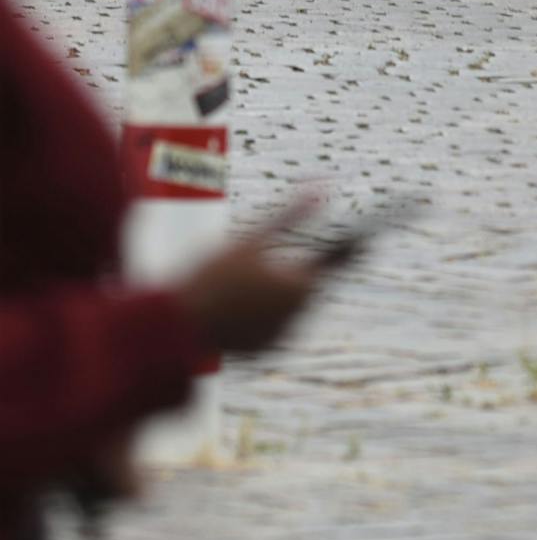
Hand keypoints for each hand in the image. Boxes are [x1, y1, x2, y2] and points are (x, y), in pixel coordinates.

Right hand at [174, 195, 329, 355]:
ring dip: (276, 295)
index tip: (359, 236)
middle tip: (268, 262)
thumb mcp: (253, 238)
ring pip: (288, 307)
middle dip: (294, 271)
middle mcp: (296, 317)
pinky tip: (239, 304)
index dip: (345, 248)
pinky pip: (269, 327)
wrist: (174, 327)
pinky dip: (260, 315)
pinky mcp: (259, 353)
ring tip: (246, 284)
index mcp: (301, 288)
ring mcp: (278, 338)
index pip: (336, 262)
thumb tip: (321, 186)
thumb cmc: (211, 278)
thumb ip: (291, 213)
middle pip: (307, 284)